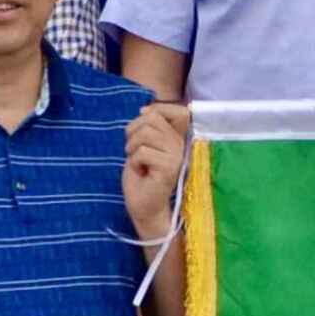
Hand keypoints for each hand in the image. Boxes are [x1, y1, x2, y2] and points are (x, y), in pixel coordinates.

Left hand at [123, 100, 193, 244]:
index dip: (154, 111)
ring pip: (145, 134)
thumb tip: (145, 109)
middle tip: (134, 152)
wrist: (144, 206)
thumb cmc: (142, 176)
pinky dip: (134, 162)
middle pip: (152, 118)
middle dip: (133, 132)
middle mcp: (182, 144)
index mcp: (178, 137)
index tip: (141, 130)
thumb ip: (148, 126)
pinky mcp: (169, 167)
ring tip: (137, 162)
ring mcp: (177, 155)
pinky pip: (142, 152)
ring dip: (132, 148)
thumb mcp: (143, 144)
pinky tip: (141, 173)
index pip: (175, 109)